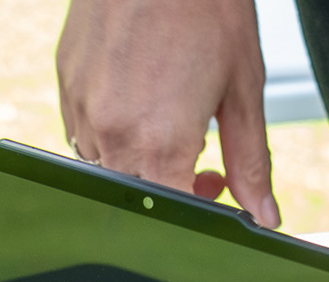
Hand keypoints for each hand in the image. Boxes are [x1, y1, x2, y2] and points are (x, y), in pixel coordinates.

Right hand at [57, 0, 279, 227]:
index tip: (215, 186)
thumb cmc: (206, 6)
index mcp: (160, 142)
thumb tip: (263, 214)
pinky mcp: (65, 84)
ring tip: (167, 110)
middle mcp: (111, 133)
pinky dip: (113, 128)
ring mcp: (81, 109)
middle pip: (137, 195)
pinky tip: (139, 92)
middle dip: (171, 183)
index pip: (171, 212)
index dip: (197, 207)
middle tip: (201, 146)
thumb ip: (251, 162)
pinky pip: (83, 131)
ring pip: (107, 164)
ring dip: (139, 156)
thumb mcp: (243, 87)